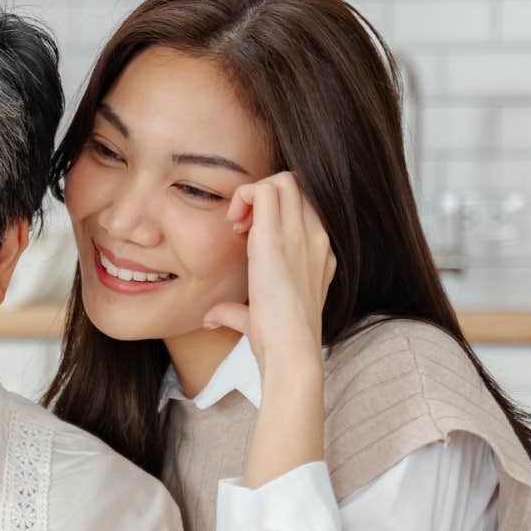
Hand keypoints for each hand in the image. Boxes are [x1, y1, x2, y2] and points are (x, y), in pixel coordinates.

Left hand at [204, 171, 336, 378]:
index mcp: (319, 251)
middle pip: (297, 186)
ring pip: (285, 180)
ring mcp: (300, 236)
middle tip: (240, 225)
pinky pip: (264, 190)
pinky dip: (243, 197)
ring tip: (237, 223)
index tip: (248, 234)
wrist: (291, 350)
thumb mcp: (259, 318)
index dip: (273, 211)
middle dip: (263, 194)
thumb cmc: (277, 340)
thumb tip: (212, 318)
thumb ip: (236, 311)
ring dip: (254, 192)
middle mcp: (316, 238)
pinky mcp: (276, 240)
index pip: (303, 205)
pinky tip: (233, 224)